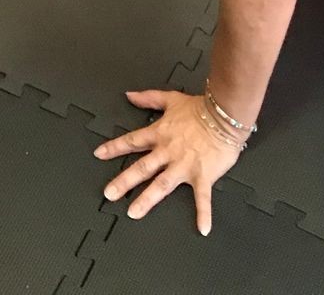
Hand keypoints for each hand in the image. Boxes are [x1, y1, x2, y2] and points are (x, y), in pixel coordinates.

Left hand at [94, 89, 242, 232]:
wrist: (224, 114)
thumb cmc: (200, 108)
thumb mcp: (171, 99)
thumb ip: (149, 98)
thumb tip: (129, 95)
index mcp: (160, 134)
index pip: (133, 141)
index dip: (115, 147)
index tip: (99, 155)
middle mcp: (168, 152)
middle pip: (142, 168)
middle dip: (123, 181)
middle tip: (108, 194)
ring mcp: (184, 166)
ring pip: (161, 185)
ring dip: (147, 199)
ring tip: (133, 213)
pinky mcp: (203, 176)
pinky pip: (203, 197)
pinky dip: (204, 212)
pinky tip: (203, 228)